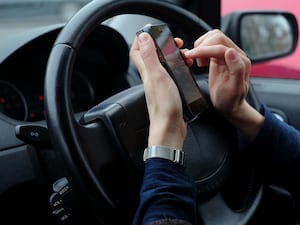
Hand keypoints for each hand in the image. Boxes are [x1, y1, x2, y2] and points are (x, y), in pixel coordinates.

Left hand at [130, 32, 186, 148]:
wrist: (170, 128)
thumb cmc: (165, 106)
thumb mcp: (157, 76)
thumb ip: (149, 57)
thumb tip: (143, 37)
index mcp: (147, 72)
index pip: (136, 51)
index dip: (142, 39)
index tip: (153, 32)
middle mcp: (151, 78)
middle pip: (150, 56)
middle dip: (161, 45)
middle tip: (174, 43)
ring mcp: (160, 85)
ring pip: (162, 65)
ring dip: (171, 56)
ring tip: (182, 55)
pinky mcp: (169, 92)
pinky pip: (171, 75)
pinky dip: (178, 68)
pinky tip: (184, 70)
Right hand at [184, 29, 250, 115]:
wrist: (229, 106)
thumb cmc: (230, 100)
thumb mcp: (233, 89)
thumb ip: (236, 69)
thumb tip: (231, 51)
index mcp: (240, 61)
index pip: (220, 46)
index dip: (204, 50)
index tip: (190, 55)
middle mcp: (236, 54)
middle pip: (217, 37)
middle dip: (202, 46)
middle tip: (194, 61)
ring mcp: (228, 54)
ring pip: (213, 37)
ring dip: (202, 46)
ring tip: (199, 61)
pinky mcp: (220, 56)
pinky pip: (210, 43)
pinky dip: (202, 48)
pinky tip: (200, 60)